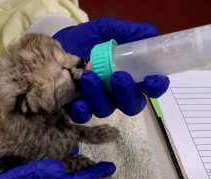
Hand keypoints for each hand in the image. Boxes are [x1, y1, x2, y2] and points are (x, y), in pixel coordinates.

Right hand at [0, 159, 115, 178]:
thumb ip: (29, 177)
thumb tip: (60, 168)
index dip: (89, 177)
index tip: (110, 169)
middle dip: (82, 174)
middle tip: (100, 164)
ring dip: (65, 170)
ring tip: (77, 157)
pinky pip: (33, 174)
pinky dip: (44, 166)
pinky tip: (41, 158)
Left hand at [53, 17, 169, 122]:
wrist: (54, 47)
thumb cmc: (84, 40)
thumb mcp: (104, 30)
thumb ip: (125, 32)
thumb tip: (149, 32)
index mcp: (130, 75)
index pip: (150, 86)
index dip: (156, 86)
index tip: (152, 79)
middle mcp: (117, 93)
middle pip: (131, 104)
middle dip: (127, 93)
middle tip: (119, 77)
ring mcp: (98, 102)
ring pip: (106, 109)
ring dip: (100, 96)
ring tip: (89, 76)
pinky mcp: (78, 108)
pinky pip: (83, 116)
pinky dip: (83, 111)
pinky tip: (79, 102)